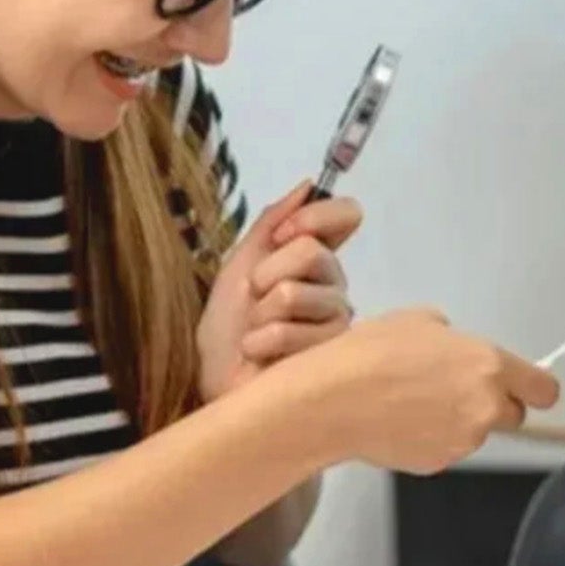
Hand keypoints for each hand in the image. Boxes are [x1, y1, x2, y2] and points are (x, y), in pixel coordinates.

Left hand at [197, 183, 362, 402]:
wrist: (218, 380)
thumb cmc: (227, 329)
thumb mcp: (239, 265)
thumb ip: (271, 223)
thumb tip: (308, 185)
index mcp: (316, 259)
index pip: (346, 215)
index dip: (315, 217)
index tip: (280, 235)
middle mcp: (334, 287)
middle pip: (312, 251)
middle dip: (266, 273)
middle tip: (254, 298)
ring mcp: (337, 323)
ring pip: (295, 292)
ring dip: (260, 314)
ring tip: (256, 334)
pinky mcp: (330, 358)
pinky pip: (288, 331)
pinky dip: (262, 342)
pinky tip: (262, 357)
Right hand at [298, 308, 560, 474]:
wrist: (333, 401)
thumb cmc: (372, 352)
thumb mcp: (418, 321)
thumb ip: (452, 339)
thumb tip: (453, 348)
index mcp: (488, 366)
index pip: (545, 390)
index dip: (536, 388)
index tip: (526, 387)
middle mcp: (485, 407)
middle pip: (513, 416)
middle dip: (492, 405)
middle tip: (455, 391)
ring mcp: (463, 441)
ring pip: (474, 433)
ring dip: (457, 421)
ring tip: (413, 403)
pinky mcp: (438, 464)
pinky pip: (446, 449)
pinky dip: (431, 438)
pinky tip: (399, 422)